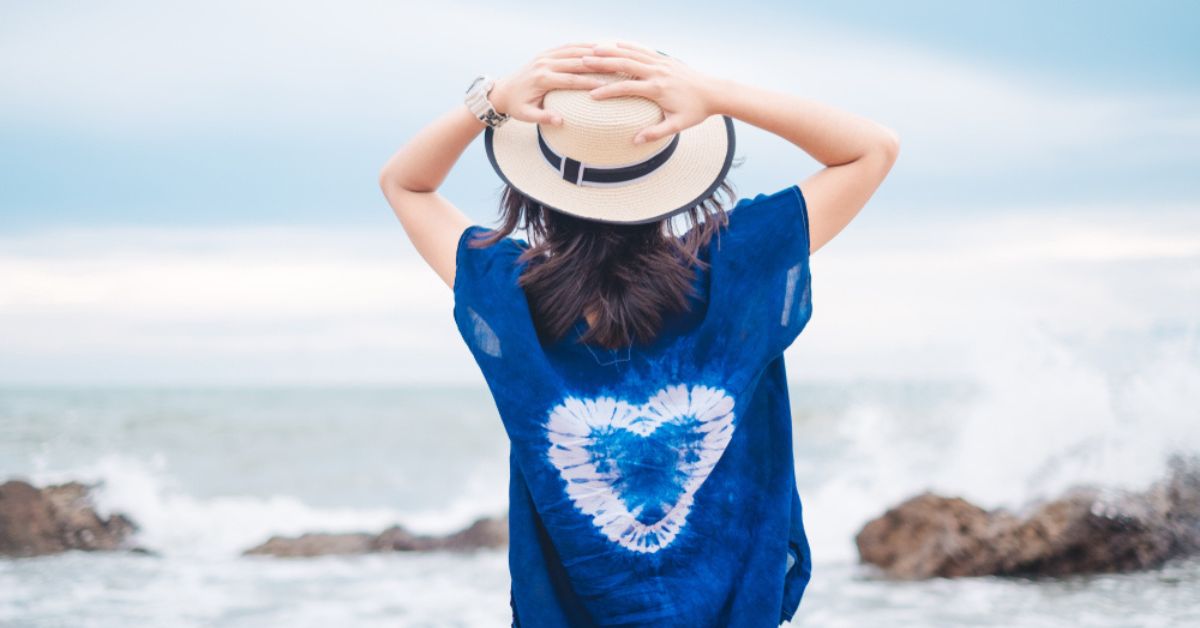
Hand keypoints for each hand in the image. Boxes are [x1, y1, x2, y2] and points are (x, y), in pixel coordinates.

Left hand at [489, 42, 609, 126]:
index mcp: (542, 79)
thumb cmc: (517, 106)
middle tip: (616, 67)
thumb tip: (561, 121)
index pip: (571, 80)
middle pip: (576, 62)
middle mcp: (544, 64)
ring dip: (592, 51)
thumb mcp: (526, 115)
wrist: (502, 91)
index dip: (590, 82)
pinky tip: (597, 47)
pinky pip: (566, 47)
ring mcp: (545, 56)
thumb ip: (544, 117)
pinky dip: (582, 46)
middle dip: (597, 65)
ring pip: (572, 50)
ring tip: (612, 54)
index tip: (607, 85)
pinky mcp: (545, 53)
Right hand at [581, 41, 719, 144]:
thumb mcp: (677, 125)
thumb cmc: (696, 111)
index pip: (626, 87)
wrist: (714, 93)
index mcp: (658, 89)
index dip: (608, 91)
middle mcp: (658, 72)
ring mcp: (661, 63)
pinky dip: (628, 46)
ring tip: (592, 50)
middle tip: (583, 62)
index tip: (591, 95)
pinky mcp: (665, 59)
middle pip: (625, 64)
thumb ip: (656, 133)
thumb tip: (635, 141)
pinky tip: (615, 44)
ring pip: (632, 53)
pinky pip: (643, 50)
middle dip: (603, 63)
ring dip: (611, 51)